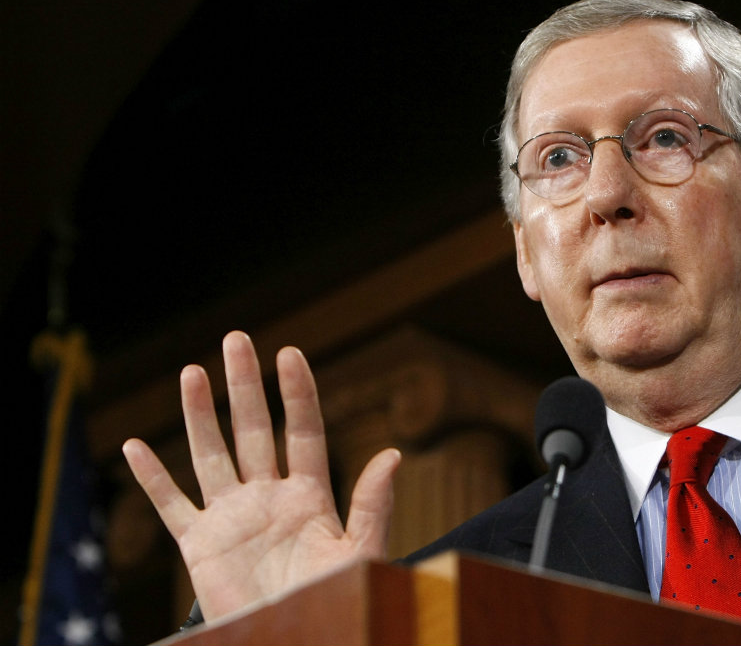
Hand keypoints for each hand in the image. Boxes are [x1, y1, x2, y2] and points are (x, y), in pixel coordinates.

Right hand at [122, 331, 400, 620]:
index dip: (297, 393)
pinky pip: (170, 505)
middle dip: (244, 385)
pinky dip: (151, 479)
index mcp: (309, 494)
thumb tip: (393, 454)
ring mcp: (231, 516)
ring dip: (199, 415)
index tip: (289, 353)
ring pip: (210, 454)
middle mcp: (267, 495)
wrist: (294, 637)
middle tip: (236, 339)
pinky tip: (133, 447)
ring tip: (192, 371)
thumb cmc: (335, 601)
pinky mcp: (199, 545)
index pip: (303, 431)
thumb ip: (372, 505)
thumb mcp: (360, 553)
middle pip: (253, 429)